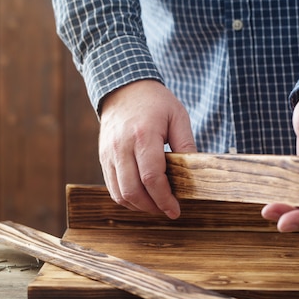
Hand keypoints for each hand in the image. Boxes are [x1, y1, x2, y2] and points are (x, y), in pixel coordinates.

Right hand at [99, 79, 196, 218]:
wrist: (123, 88)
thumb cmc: (155, 102)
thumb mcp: (178, 116)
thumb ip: (186, 145)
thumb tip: (194, 173)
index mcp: (143, 136)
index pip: (151, 178)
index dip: (164, 199)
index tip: (175, 210)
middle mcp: (122, 147)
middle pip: (133, 191)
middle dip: (152, 207)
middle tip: (167, 210)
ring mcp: (109, 154)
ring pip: (120, 194)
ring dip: (139, 206)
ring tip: (156, 205)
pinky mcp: (103, 158)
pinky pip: (112, 187)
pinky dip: (127, 198)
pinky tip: (142, 197)